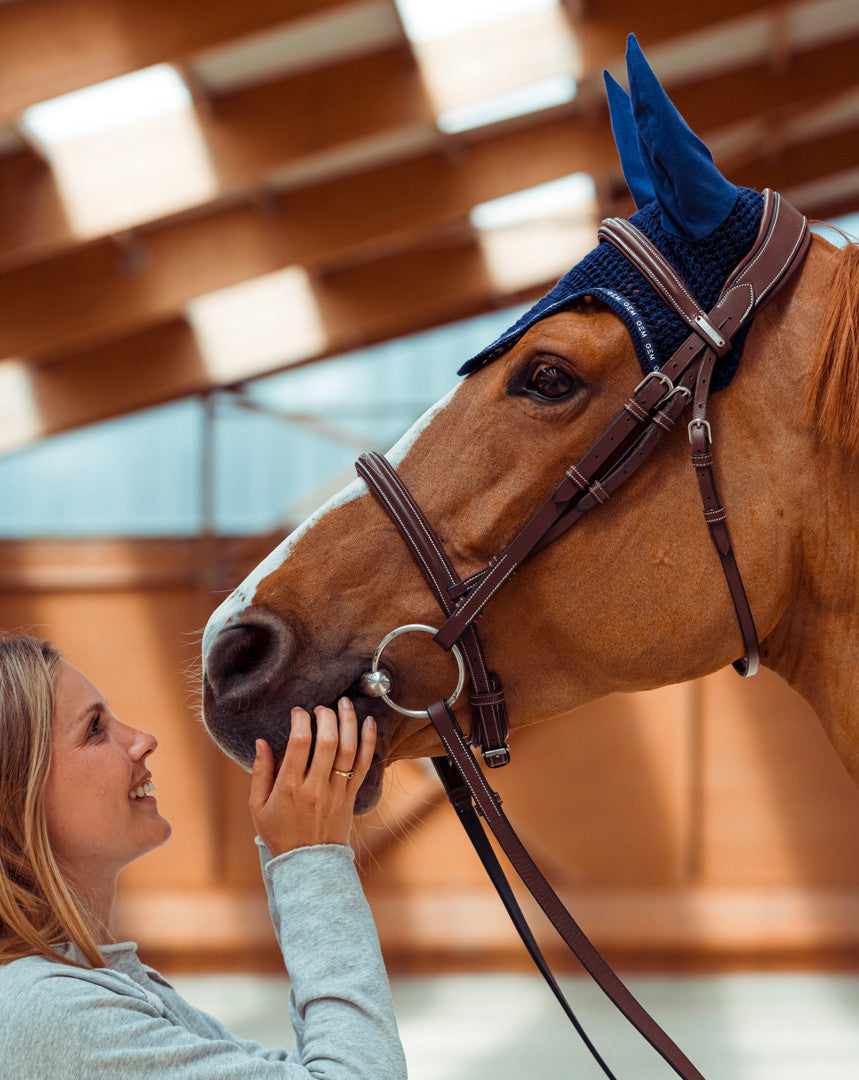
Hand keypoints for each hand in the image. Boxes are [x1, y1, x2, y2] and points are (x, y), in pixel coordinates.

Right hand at [249, 698, 375, 856]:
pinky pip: (364, 764)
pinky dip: (369, 741)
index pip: (298, 744)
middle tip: (322, 707)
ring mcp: (337, 792)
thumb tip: (261, 742)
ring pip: (348, 750)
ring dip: (349, 722)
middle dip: (326, 716)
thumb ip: (260, 772)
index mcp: (289, 787)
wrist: (307, 863)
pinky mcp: (351, 796)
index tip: (298, 712)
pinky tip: (368, 723)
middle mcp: (316, 787)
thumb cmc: (279, 833)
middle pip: (327, 742)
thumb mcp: (258, 806)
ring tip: (345, 704)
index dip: (300, 721)